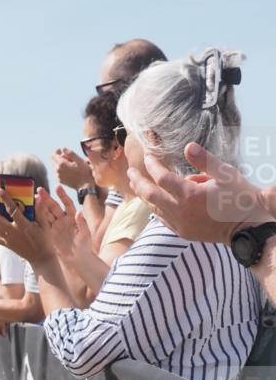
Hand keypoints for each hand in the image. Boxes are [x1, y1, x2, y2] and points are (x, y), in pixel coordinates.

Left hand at [0, 188, 55, 266]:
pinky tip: (0, 226)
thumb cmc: (45, 240)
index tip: (0, 190)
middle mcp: (14, 232)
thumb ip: (40, 211)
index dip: (5, 198)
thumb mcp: (45, 225)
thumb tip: (37, 197)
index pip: (12, 209)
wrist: (41, 258)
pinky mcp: (7, 245)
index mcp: (24, 226)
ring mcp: (9, 239)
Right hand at [38, 186, 91, 260]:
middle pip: (54, 206)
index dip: (62, 196)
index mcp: (73, 218)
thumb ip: (82, 223)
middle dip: (47, 198)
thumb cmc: (84, 247)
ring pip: (47, 213)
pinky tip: (31, 210)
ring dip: (40, 205)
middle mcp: (64, 219)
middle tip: (39, 190)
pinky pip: (42, 223)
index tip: (57, 187)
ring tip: (33, 198)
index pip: (67, 204)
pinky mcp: (50, 232)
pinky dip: (37, 216)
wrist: (77, 259)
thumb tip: (79, 212)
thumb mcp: (85, 235)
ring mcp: (56, 225)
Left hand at [52, 148, 94, 189]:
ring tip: (70, 164)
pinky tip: (69, 170)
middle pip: (53, 160)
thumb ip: (70, 153)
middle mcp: (57, 170)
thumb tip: (63, 148)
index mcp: (61, 164)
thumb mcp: (79, 160)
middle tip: (68, 157)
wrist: (85, 186)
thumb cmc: (84, 172)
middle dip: (59, 157)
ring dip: (60, 163)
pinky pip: (58, 172)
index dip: (57, 151)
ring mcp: (58, 176)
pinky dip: (61, 169)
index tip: (62, 150)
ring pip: (55, 166)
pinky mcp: (60, 180)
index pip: (53, 155)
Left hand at [127, 142, 274, 243]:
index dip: (152, 165)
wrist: (249, 227)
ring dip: (144, 195)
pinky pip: (162, 219)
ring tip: (137, 183)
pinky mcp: (182, 232)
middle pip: (149, 194)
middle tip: (130, 171)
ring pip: (153, 208)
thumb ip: (205, 161)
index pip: (162, 177)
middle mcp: (180, 211)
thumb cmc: (240, 197)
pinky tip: (154, 201)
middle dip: (138, 181)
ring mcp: (180, 224)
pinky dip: (155, 207)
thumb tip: (187, 146)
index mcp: (190, 195)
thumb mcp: (226, 174)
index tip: (148, 156)